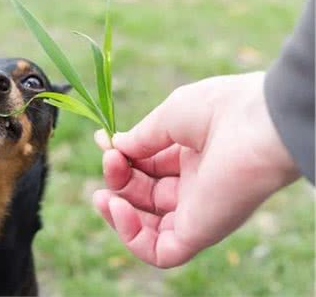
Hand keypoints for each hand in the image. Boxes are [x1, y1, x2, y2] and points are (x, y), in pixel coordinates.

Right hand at [93, 72, 298, 267]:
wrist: (259, 123)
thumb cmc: (220, 109)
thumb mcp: (169, 116)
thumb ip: (140, 138)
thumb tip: (113, 147)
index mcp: (193, 157)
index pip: (147, 168)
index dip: (121, 159)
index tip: (102, 142)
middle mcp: (196, 188)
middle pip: (143, 196)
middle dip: (117, 180)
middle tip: (110, 160)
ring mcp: (197, 213)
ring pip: (148, 230)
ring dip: (117, 214)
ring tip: (104, 195)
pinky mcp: (200, 234)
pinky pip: (160, 252)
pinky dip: (131, 237)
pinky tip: (119, 208)